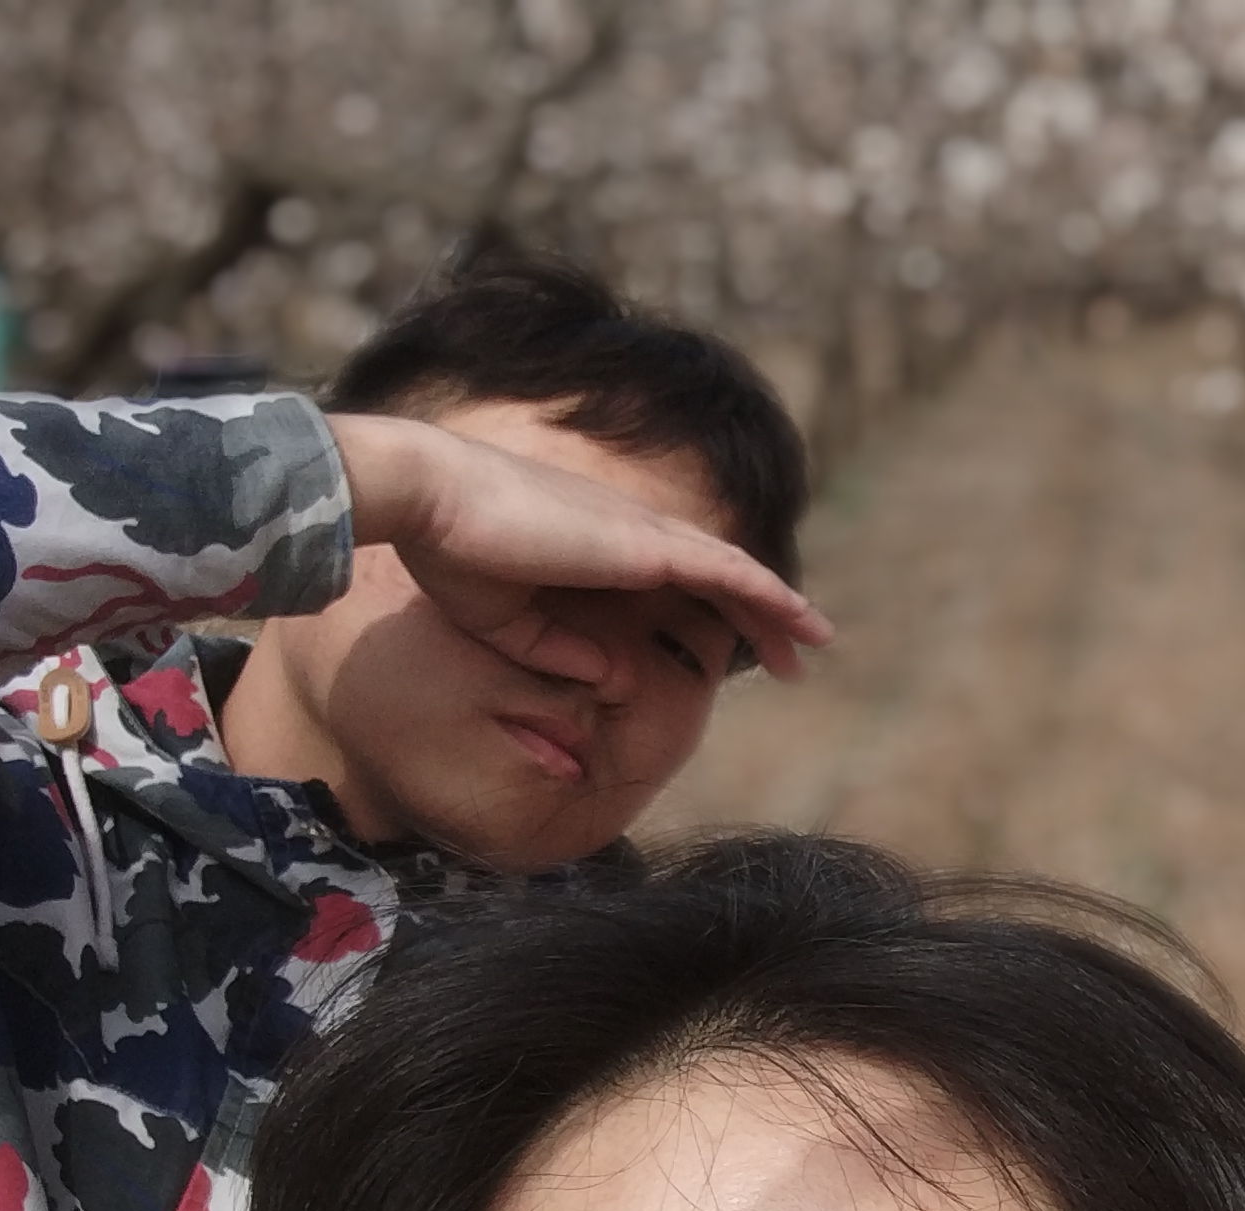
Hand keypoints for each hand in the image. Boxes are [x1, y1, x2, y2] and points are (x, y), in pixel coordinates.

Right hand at [330, 412, 833, 686]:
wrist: (428, 498)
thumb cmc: (449, 551)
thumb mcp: (504, 623)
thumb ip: (555, 650)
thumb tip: (608, 678)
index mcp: (594, 543)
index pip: (671, 575)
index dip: (707, 606)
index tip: (729, 643)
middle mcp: (629, 530)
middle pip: (716, 571)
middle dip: (758, 610)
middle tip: (790, 652)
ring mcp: (644, 532)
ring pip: (734, 571)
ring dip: (779, 607)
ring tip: (816, 642)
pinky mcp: (649, 544)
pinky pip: (730, 571)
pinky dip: (771, 594)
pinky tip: (801, 619)